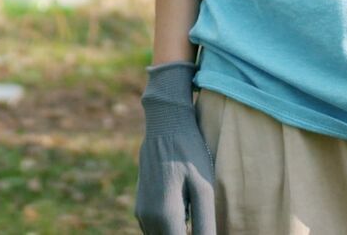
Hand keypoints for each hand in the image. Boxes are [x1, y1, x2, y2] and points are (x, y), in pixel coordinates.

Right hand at [135, 62, 216, 233]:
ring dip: (179, 230)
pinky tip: (186, 207)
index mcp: (165, 216)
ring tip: (194, 207)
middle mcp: (148, 219)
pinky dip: (172, 226)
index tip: (205, 228)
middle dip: (188, 233)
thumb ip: (205, 223)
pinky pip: (157, 229)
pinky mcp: (141, 207)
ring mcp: (141, 213)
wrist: (164, 124)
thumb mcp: (204, 188)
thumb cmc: (188, 153)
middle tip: (199, 210)